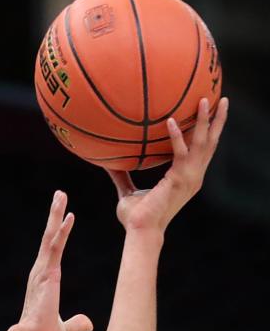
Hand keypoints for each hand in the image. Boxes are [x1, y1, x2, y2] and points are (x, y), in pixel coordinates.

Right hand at [18, 191, 93, 330]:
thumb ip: (76, 324)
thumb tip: (89, 324)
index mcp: (46, 280)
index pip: (53, 250)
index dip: (58, 232)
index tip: (64, 216)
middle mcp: (41, 272)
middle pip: (49, 237)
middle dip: (54, 215)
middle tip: (59, 194)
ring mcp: (42, 271)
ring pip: (50, 237)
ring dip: (55, 215)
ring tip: (60, 195)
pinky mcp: (46, 274)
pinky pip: (54, 248)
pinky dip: (61, 231)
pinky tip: (68, 216)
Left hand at [107, 96, 228, 233]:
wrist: (140, 232)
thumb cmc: (136, 218)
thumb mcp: (128, 192)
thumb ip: (122, 176)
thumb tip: (107, 164)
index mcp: (187, 179)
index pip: (203, 152)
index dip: (209, 133)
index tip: (212, 115)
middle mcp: (194, 177)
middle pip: (211, 143)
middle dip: (218, 120)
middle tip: (222, 98)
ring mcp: (190, 178)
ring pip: (203, 143)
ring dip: (206, 120)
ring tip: (206, 99)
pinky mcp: (180, 180)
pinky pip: (181, 152)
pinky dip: (176, 136)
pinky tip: (170, 121)